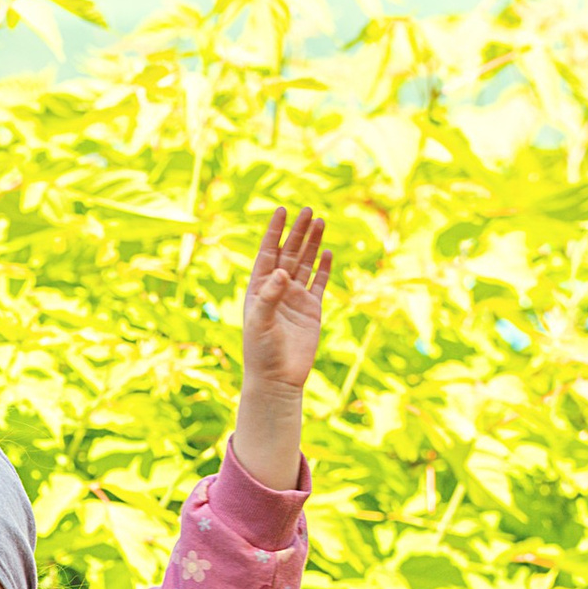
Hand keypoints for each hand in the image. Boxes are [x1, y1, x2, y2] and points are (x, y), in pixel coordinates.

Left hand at [240, 205, 330, 408]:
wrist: (277, 379)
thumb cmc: (261, 352)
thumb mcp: (261, 321)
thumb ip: (270, 295)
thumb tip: (282, 272)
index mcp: (259, 288)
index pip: (268, 252)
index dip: (275, 231)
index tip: (281, 210)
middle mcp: (277, 289)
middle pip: (289, 253)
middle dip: (298, 232)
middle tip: (308, 210)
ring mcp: (295, 299)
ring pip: (305, 264)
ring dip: (312, 244)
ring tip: (321, 222)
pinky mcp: (312, 310)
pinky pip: (319, 283)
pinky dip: (324, 268)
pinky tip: (328, 252)